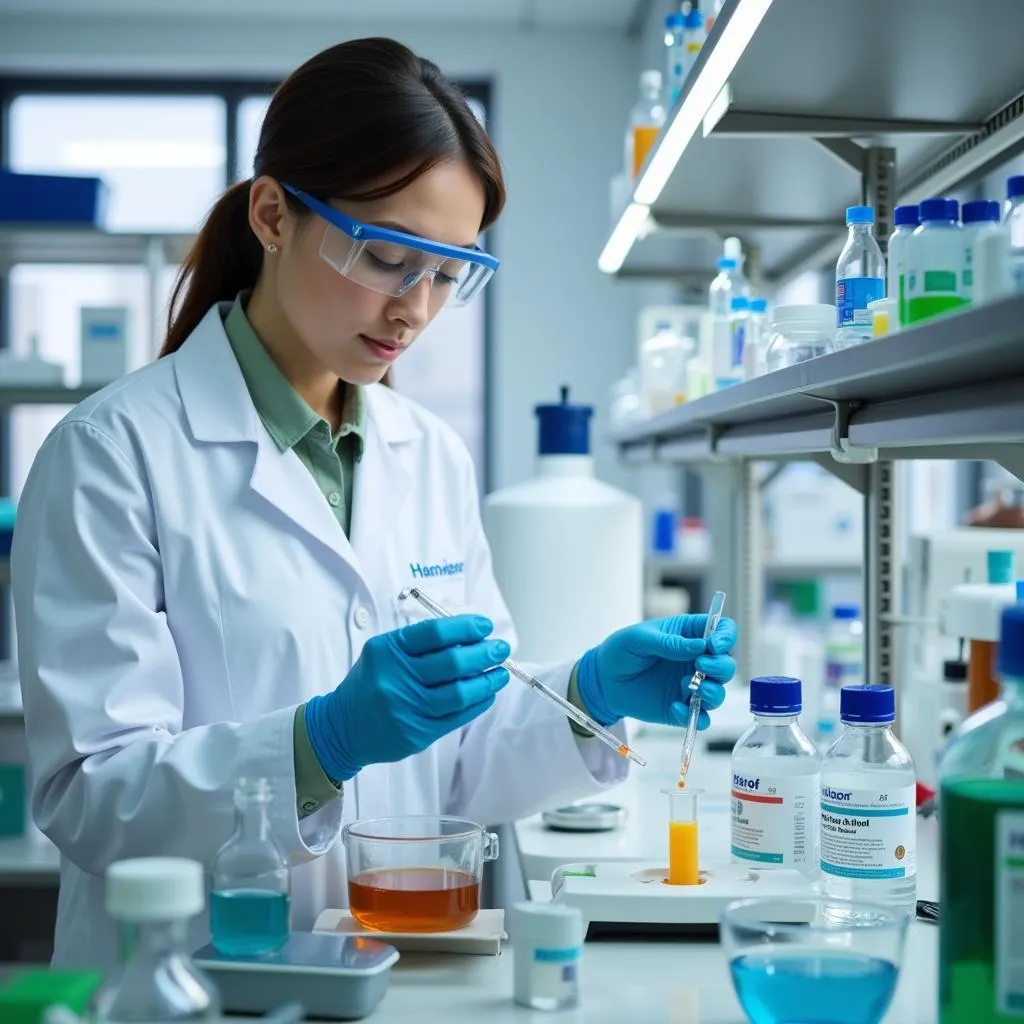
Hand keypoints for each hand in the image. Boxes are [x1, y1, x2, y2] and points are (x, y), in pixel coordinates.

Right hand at [304, 616, 510, 781]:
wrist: (342, 726)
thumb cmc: (371, 683)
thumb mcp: (384, 653)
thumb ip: (420, 644)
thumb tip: (469, 636)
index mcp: (388, 651)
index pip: (434, 632)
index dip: (465, 627)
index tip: (485, 626)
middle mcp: (396, 678)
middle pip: (452, 662)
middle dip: (483, 653)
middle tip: (500, 648)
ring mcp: (406, 708)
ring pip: (458, 693)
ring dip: (487, 681)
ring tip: (501, 673)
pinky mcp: (416, 733)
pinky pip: (456, 717)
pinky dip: (477, 704)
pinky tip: (487, 694)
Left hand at [575, 614, 736, 729]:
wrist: (603, 680)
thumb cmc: (621, 651)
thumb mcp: (640, 638)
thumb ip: (670, 642)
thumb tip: (700, 645)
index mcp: (689, 635)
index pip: (722, 630)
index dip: (725, 636)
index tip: (713, 645)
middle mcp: (696, 660)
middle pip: (726, 664)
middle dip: (720, 666)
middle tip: (700, 667)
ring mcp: (691, 686)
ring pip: (719, 692)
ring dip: (713, 692)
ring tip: (691, 688)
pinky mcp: (682, 708)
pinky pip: (701, 717)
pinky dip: (695, 716)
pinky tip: (676, 708)